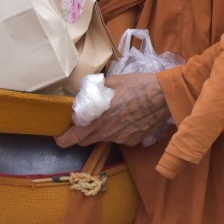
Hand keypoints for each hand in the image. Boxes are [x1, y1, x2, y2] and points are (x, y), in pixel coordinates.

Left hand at [55, 72, 169, 147]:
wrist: (164, 95)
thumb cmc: (136, 85)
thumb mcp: (110, 82)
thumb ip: (93, 91)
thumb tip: (84, 93)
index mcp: (97, 120)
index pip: (73, 138)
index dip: (63, 140)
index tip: (59, 137)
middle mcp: (107, 133)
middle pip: (85, 141)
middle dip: (80, 134)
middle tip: (83, 122)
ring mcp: (121, 139)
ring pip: (102, 139)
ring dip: (100, 131)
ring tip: (109, 116)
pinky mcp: (134, 140)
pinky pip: (119, 138)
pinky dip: (117, 131)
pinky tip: (126, 118)